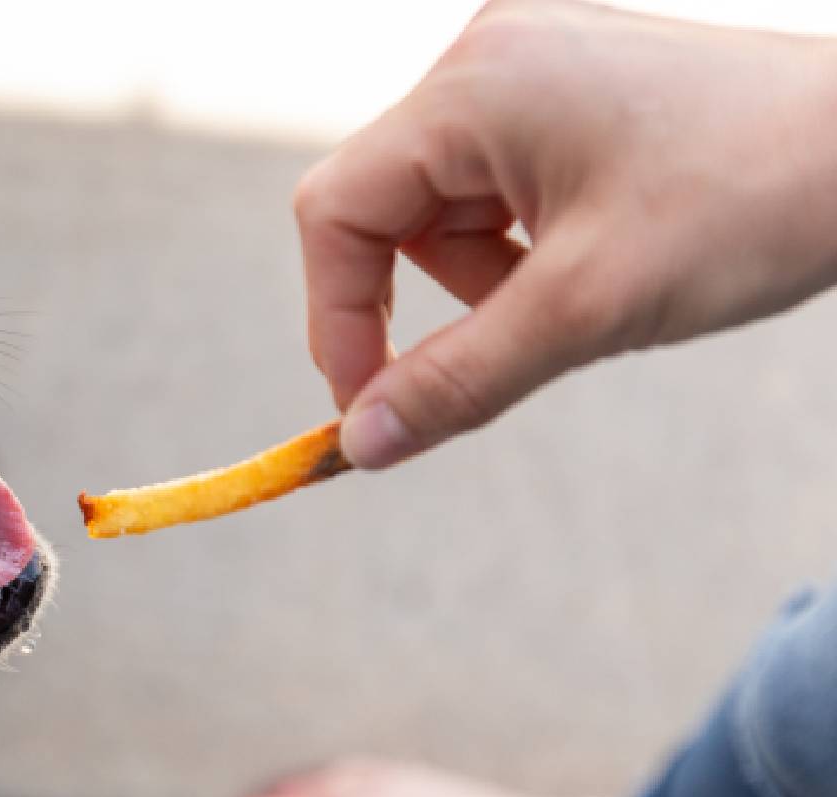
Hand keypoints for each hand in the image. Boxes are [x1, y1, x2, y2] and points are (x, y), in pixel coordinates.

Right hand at [293, 0, 836, 468]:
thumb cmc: (754, 202)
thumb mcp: (588, 310)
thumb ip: (458, 379)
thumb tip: (359, 445)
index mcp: (471, 89)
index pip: (336, 210)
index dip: (337, 318)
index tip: (373, 408)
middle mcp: (485, 57)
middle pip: (385, 206)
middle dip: (435, 295)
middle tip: (510, 347)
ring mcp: (529, 63)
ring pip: (443, 202)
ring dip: (485, 272)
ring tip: (584, 289)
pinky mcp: (569, 84)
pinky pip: (496, 178)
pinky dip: (525, 239)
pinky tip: (601, 250)